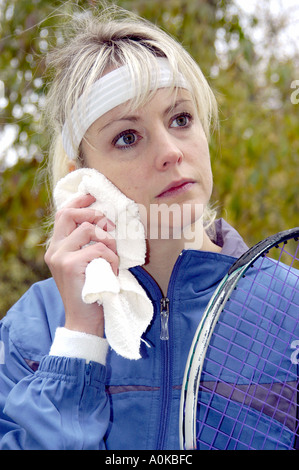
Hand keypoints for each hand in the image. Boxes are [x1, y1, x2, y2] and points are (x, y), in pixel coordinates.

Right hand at [44, 194, 118, 336]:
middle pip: (68, 214)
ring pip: (88, 230)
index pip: (62, 213)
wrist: (84, 320)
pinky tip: (112, 269)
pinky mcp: (69, 265)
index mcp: (57, 247)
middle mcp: (54, 250)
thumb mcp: (87, 264)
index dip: (78, 202)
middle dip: (93, 214)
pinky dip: (111, 257)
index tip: (92, 197)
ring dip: (108, 241)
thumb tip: (105, 221)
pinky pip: (98, 249)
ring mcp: (60, 257)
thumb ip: (88, 244)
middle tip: (110, 226)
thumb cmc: (90, 290)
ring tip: (113, 257)